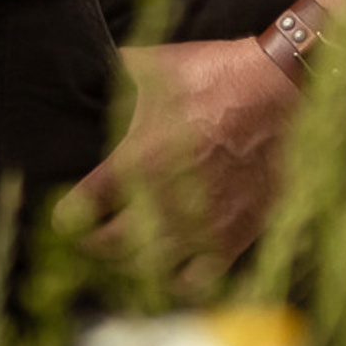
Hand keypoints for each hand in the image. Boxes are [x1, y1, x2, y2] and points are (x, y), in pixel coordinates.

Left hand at [66, 38, 298, 280]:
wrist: (283, 92)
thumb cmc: (217, 73)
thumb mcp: (156, 64)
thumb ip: (119, 74)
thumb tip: (93, 63)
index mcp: (138, 159)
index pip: (85, 206)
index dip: (67, 216)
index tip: (63, 218)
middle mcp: (165, 201)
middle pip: (111, 245)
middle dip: (93, 244)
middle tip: (88, 237)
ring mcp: (201, 224)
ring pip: (149, 268)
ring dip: (129, 263)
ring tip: (122, 253)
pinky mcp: (235, 237)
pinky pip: (196, 281)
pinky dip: (175, 281)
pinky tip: (168, 268)